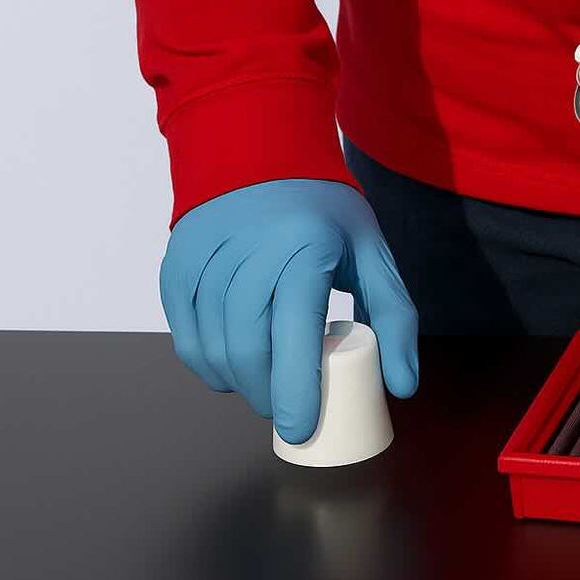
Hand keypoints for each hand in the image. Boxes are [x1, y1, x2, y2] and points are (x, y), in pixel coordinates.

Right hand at [160, 179, 419, 442]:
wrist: (262, 150)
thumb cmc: (325, 211)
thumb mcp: (372, 254)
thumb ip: (394, 318)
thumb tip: (402, 386)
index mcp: (304, 248)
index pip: (294, 334)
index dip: (295, 390)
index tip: (300, 429)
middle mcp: (248, 251)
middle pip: (248, 348)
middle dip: (266, 393)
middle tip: (288, 412)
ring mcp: (205, 256)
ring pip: (213, 345)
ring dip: (237, 382)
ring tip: (264, 389)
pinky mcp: (177, 264)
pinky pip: (186, 333)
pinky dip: (207, 361)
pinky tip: (232, 367)